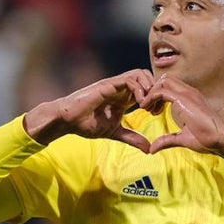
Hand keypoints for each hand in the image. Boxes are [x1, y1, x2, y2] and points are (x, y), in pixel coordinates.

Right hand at [24, 70, 154, 148]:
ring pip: (141, 74)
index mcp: (124, 97)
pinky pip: (130, 79)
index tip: (155, 113)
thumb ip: (132, 138)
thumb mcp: (116, 133)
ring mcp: (115, 84)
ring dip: (149, 89)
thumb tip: (149, 149)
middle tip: (154, 109)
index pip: (147, 88)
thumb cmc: (86, 124)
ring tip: (147, 106)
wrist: (68, 120)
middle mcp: (121, 88)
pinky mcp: (108, 84)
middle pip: (147, 76)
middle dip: (156, 91)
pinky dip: (140, 90)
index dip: (156, 98)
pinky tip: (140, 105)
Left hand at [140, 76, 223, 157]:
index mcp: (190, 99)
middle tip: (147, 107)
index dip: (157, 95)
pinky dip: (151, 97)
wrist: (220, 139)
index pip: (170, 86)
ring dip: (151, 92)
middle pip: (165, 80)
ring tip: (145, 107)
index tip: (152, 111)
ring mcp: (187, 94)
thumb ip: (167, 140)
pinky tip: (147, 107)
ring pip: (162, 82)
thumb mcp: (182, 139)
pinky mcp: (184, 99)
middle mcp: (189, 92)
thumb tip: (152, 149)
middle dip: (152, 90)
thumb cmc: (207, 139)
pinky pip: (162, 91)